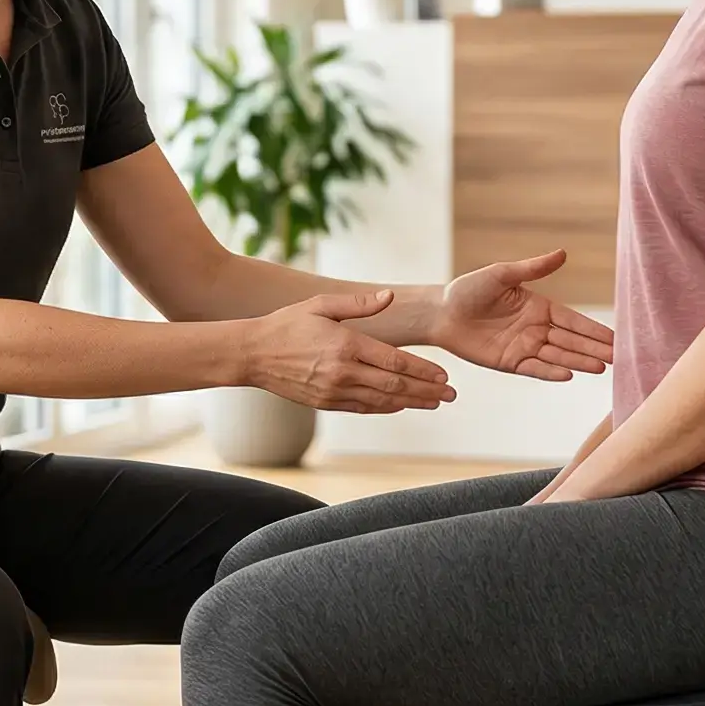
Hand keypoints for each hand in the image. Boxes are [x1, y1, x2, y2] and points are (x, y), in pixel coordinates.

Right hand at [241, 290, 456, 413]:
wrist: (252, 355)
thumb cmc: (287, 324)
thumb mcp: (320, 305)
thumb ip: (358, 305)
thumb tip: (390, 297)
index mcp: (346, 345)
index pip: (395, 361)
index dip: (423, 370)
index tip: (444, 376)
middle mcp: (343, 371)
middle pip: (395, 385)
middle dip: (426, 391)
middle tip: (451, 395)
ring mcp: (334, 391)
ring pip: (382, 401)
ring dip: (411, 403)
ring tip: (434, 404)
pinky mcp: (326, 403)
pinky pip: (363, 408)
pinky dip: (385, 408)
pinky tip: (401, 405)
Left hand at [432, 250, 614, 380]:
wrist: (441, 312)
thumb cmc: (469, 289)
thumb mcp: (502, 274)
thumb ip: (533, 268)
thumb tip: (563, 253)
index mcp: (539, 307)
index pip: (573, 321)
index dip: (594, 330)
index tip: (616, 339)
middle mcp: (536, 328)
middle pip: (571, 341)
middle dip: (595, 349)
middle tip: (620, 358)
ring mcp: (524, 347)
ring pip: (558, 356)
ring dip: (579, 361)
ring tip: (602, 367)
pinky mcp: (510, 362)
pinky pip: (535, 368)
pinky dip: (551, 371)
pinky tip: (570, 374)